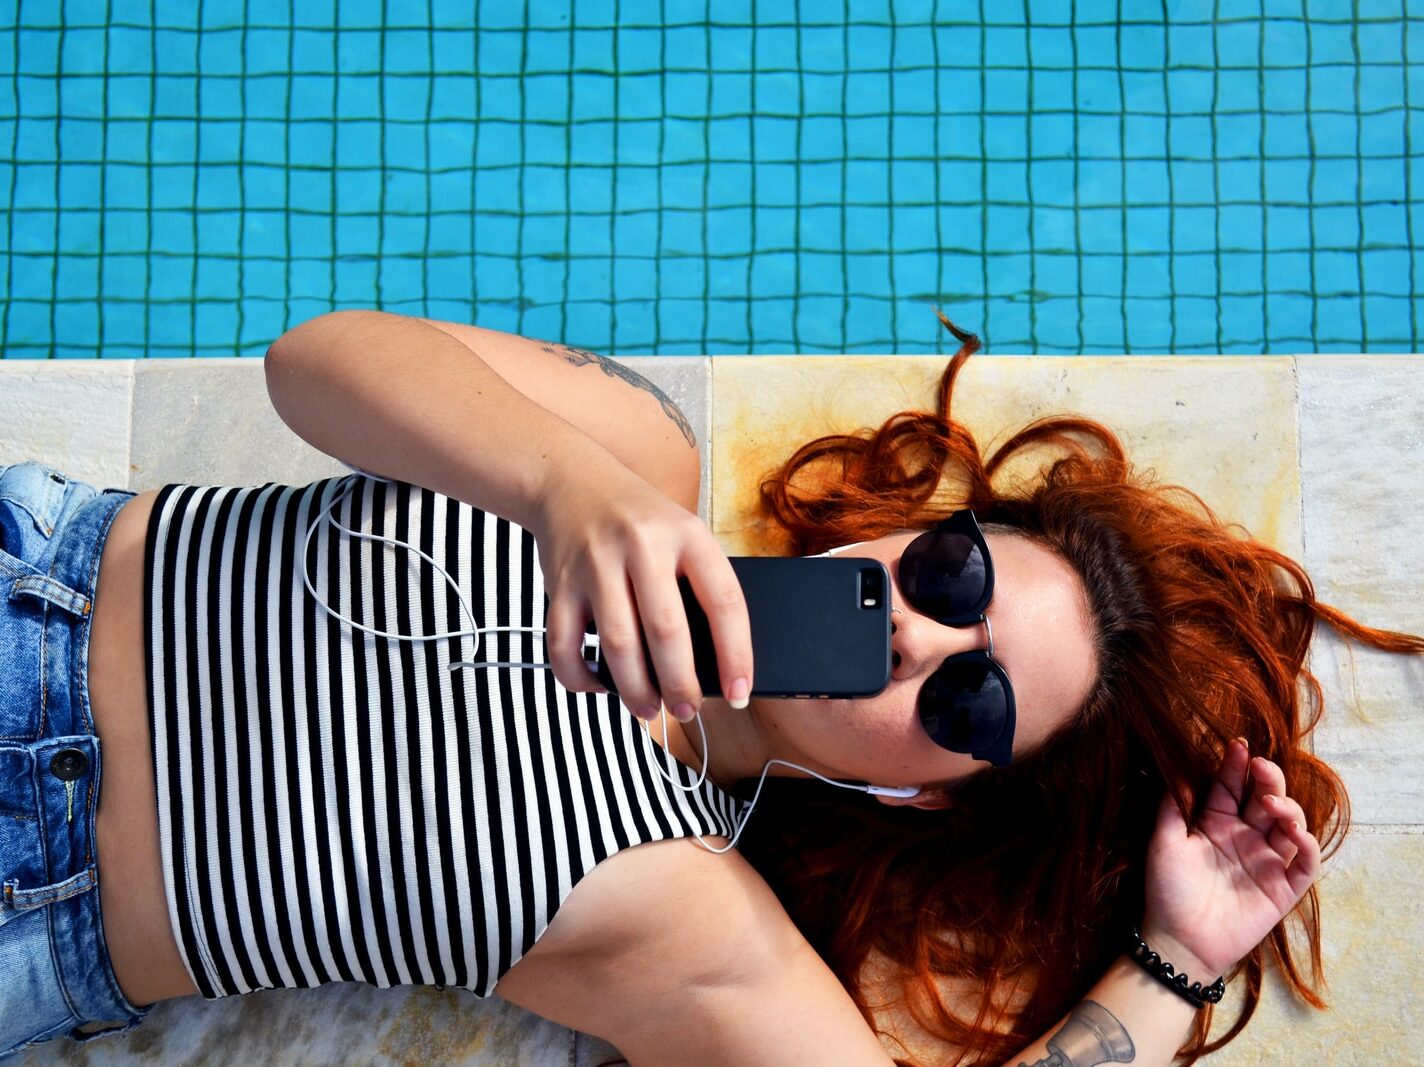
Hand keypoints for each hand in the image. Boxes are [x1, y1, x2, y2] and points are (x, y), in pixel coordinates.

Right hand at [529, 454, 753, 720]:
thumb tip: (712, 666)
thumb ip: (696, 585)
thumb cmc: (640, 521)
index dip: (737, 654)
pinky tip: (598, 685)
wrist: (571, 480)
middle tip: (688, 711)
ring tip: (648, 709)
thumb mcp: (682, 533)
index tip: (739, 693)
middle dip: (681, 684)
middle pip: (667, 631)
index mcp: (688, 535)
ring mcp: (596, 564)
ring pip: (618, 645)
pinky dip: (580, 677)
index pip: (724, 601)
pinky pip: (564, 645)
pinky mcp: (559, 583)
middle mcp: (643, 546)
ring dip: (635, 690)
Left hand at [1140, 739, 1321, 979]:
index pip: (1231, 787)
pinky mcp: (1282, 889)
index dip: (1236, 766)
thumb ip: (1173, 806)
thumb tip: (1178, 765)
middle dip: (1267, 778)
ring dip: (1288, 809)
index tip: (1237, 746)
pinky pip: (1305, 865)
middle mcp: (1244, 837)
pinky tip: (1297, 834)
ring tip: (1272, 803)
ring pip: (1290, 826)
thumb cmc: (1166, 890)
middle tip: (1261, 766)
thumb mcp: (1164, 841)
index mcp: (1215, 823)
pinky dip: (1308, 847)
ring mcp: (1265, 862)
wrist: (1177, 941)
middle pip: (1265, 799)